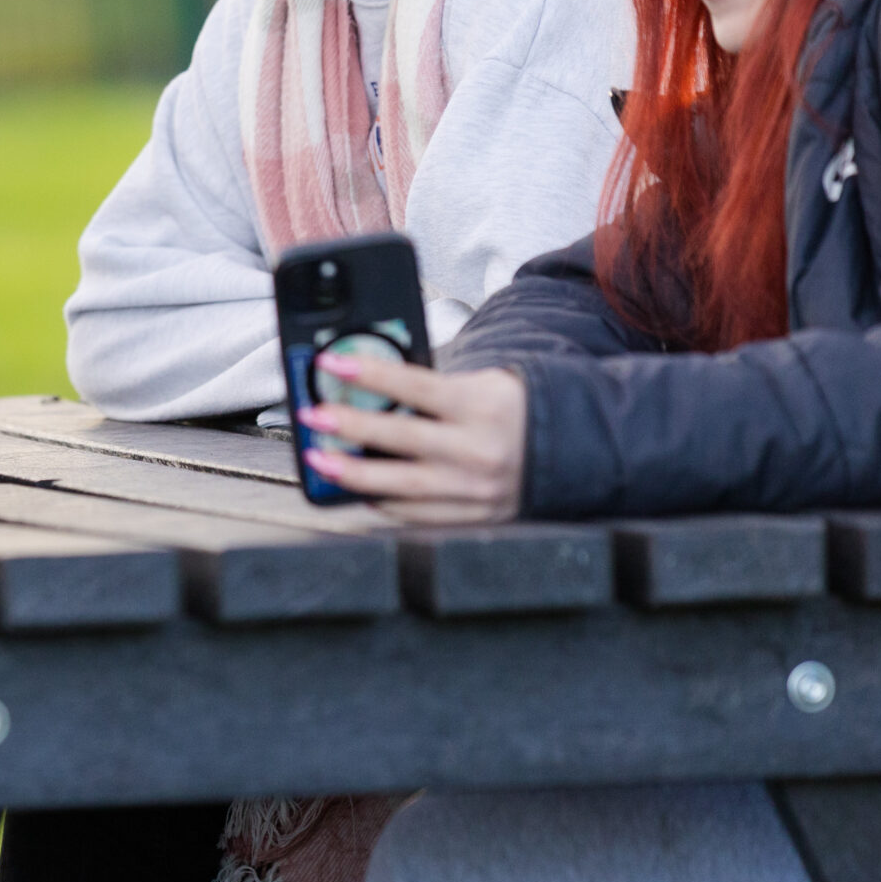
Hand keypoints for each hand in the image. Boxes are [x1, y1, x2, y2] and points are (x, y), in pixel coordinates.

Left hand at [297, 355, 525, 524]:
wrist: (568, 449)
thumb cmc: (512, 409)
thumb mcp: (483, 384)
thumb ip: (433, 390)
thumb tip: (369, 389)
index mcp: (483, 405)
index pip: (415, 387)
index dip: (371, 375)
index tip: (332, 365)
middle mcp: (480, 449)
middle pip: (403, 438)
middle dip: (351, 427)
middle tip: (313, 415)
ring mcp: (477, 488)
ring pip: (405, 486)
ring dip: (354, 474)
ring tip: (319, 460)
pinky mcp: (475, 516)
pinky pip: (420, 516)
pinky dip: (384, 504)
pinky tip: (357, 491)